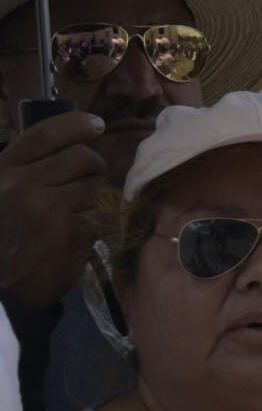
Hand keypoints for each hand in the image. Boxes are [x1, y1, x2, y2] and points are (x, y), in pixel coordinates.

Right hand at [0, 111, 109, 308]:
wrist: (3, 285)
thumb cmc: (5, 234)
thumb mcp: (4, 191)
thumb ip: (30, 166)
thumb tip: (77, 140)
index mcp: (3, 170)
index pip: (46, 133)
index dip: (77, 124)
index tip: (96, 125)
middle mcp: (21, 185)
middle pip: (82, 156)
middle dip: (94, 166)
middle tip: (90, 178)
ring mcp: (47, 208)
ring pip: (97, 184)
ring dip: (97, 195)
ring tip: (79, 210)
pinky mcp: (70, 231)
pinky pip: (103, 212)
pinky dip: (100, 219)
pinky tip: (83, 230)